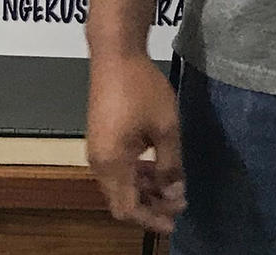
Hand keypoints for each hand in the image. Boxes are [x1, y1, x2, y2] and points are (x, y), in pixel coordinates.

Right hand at [86, 52, 184, 232]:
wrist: (115, 54)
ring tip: (172, 186)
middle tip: (177, 204)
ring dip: (144, 190)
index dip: (151, 220)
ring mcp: (97, 150)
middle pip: (121, 201)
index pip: (127, 209)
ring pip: (119, 185)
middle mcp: (99, 162)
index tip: (175, 221)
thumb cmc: (142, 89)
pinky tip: (155, 166)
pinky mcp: (100, 138)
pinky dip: (136, 175)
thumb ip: (171, 166)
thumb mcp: (166, 128)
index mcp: (112, 163)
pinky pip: (116, 169)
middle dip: (149, 207)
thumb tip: (175, 196)